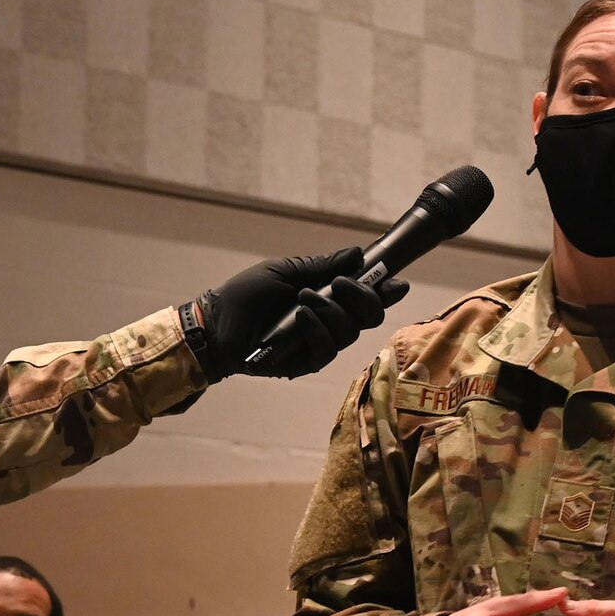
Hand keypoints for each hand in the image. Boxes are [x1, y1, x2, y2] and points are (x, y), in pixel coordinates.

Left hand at [190, 247, 409, 380]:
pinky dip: (317, 329)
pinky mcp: (305, 361)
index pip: (368, 296)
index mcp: (329, 297)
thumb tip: (358, 254)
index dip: (386, 290)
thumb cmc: (248, 295)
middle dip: (363, 298)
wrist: (218, 322)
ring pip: (350, 332)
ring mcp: (319, 342)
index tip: (396, 283)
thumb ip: (322, 266)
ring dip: (331, 311)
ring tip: (303, 299)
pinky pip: (327, 349)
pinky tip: (300, 317)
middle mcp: (330, 320)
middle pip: (370, 316)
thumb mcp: (286, 271)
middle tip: (341, 284)